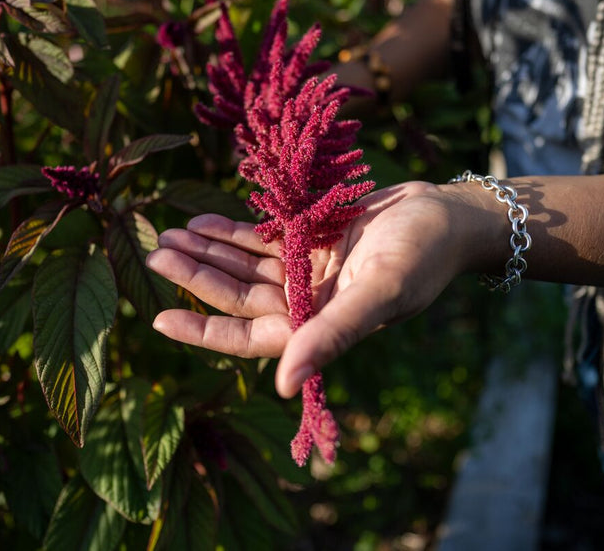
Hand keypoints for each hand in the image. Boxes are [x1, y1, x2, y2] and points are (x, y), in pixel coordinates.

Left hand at [146, 181, 483, 398]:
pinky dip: (231, 231)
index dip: (202, 331)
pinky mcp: (309, 239)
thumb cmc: (421, 256)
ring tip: (168, 234)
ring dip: (207, 251)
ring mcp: (305, 269)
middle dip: (196, 276)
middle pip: (237, 295)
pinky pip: (260, 238)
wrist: (449, 215)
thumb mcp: (378, 293)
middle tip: (154, 253)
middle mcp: (305, 302)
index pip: (247, 337)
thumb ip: (332, 336)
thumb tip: (286, 387)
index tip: (156, 317)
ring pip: (243, 264)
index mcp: (316, 326)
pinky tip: (200, 220)